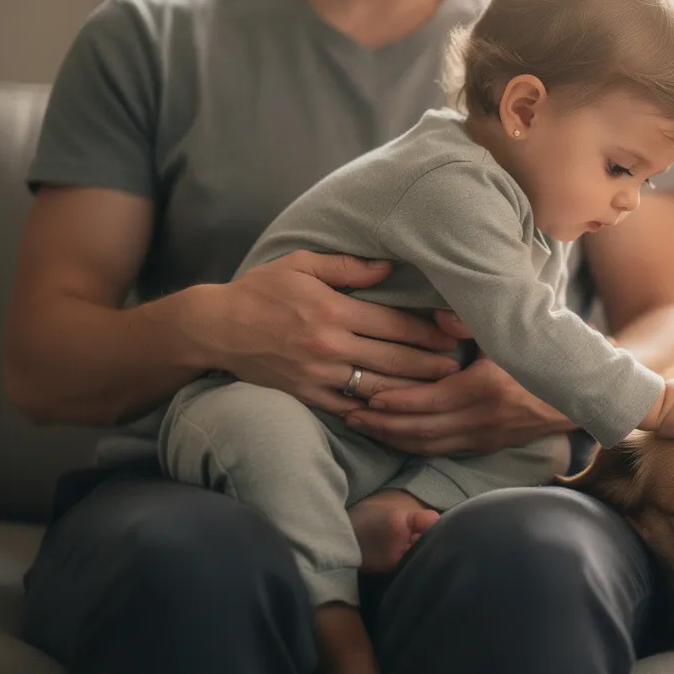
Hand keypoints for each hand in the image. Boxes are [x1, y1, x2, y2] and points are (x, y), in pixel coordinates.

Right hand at [199, 251, 460, 414]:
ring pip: (378, 386)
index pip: (395, 324)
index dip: (429, 332)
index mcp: (333, 310)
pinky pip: (350, 406)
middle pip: (395, 359)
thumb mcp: (301, 264)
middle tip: (458, 367)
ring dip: (412, 389)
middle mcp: (330, 345)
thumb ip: (348, 267)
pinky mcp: (307, 394)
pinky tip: (398, 410)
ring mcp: (319, 374)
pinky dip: (375, 410)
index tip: (453, 335)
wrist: (215, 327)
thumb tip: (389, 268)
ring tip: (439, 390)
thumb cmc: (261, 290)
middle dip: (431, 364)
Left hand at [343, 311, 572, 454]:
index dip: (392, 400)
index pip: (425, 401)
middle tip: (347, 413)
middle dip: (381, 423)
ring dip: (392, 438)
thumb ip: (470, 323)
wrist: (580, 392)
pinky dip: (413, 445)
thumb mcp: (509, 332)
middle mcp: (481, 418)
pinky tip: (393, 437)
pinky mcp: (487, 445)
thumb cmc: (540, 355)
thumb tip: (435, 319)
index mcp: (483, 388)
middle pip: (419, 429)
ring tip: (361, 426)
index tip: (364, 393)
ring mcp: (484, 436)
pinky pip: (441, 450)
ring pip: (427, 445)